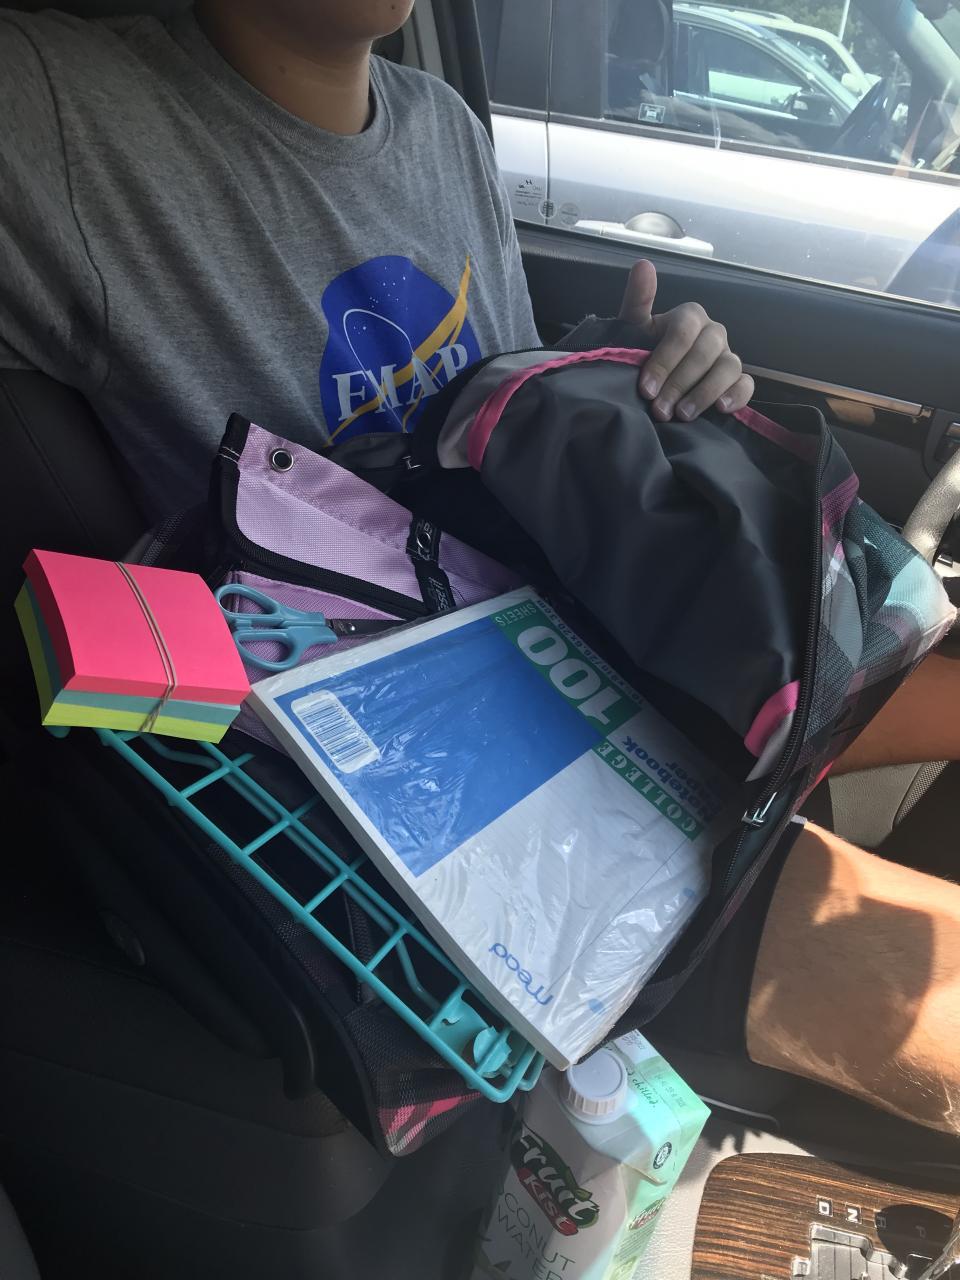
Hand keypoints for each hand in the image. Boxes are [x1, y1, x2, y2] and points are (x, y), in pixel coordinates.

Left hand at [618, 259, 753, 421]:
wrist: (650, 384)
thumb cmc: (642, 354)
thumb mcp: (633, 329)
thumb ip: (638, 299)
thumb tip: (643, 265)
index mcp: (690, 318)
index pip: (683, 331)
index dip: (664, 360)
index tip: (645, 388)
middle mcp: (713, 334)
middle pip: (705, 352)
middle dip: (680, 382)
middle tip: (659, 409)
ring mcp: (727, 357)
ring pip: (728, 368)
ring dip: (705, 393)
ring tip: (683, 415)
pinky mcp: (737, 381)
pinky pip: (746, 385)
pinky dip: (736, 396)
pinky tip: (720, 409)